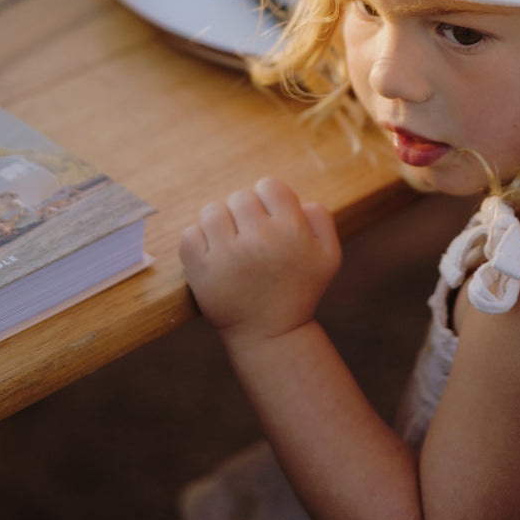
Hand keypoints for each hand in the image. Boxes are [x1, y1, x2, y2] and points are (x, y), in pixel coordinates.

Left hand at [179, 177, 341, 344]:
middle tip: (251, 237)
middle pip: (240, 197)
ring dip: (221, 224)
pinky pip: (190, 234)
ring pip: (212, 211)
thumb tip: (297, 200)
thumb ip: (320, 217)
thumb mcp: (329, 254)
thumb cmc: (301, 290)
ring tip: (231, 244)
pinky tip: (214, 255)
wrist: (271, 334)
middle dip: (245, 213)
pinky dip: (198, 241)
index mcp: (291, 230)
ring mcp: (228, 255)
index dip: (269, 199)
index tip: (269, 219)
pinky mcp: (202, 271)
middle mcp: (259, 239)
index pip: (270, 185)